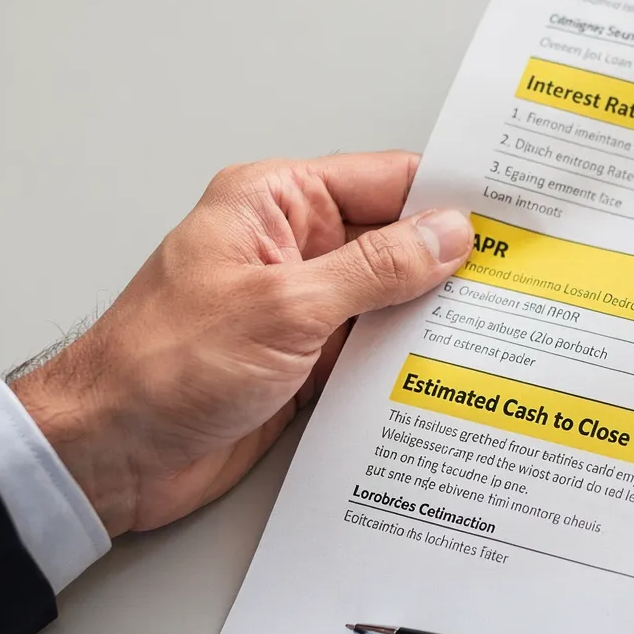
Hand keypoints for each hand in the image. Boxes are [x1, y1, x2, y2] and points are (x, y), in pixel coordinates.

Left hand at [11, 152, 473, 533]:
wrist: (108, 453)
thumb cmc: (161, 366)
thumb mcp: (285, 306)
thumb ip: (375, 270)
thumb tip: (447, 236)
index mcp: (274, 205)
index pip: (384, 181)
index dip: (450, 196)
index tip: (513, 212)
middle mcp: (290, 249)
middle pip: (395, 241)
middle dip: (454, 261)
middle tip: (525, 276)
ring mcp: (300, 308)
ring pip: (391, 301)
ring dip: (434, 318)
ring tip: (504, 327)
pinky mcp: (304, 364)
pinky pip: (373, 352)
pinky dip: (408, 362)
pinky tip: (451, 371)